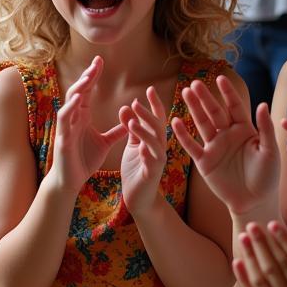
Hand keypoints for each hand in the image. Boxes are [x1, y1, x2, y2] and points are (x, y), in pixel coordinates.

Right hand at [48, 57, 126, 193]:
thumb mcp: (105, 143)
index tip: (100, 61)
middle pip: (79, 91)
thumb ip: (116, 132)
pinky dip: (70, 108)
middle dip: (87, 76)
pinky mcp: (62, 138)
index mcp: (82, 117)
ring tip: (88, 76)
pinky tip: (78, 100)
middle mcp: (73, 118)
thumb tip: (131, 123)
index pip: (87, 91)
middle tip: (97, 62)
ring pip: (70, 102)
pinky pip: (65, 120)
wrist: (70, 181)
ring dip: (78, 89)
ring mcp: (66, 127)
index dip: (92, 76)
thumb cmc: (84, 161)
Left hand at [119, 86, 167, 218]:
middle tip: (136, 102)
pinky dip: (147, 155)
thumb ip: (132, 128)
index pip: (156, 119)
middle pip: (157, 128)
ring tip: (133, 123)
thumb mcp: (132, 145)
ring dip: (145, 133)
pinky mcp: (151, 175)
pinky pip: (151, 164)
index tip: (149, 89)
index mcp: (154, 140)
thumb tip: (126, 107)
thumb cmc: (136, 170)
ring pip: (155, 144)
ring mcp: (157, 162)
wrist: (138, 198)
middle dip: (148, 115)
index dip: (154, 104)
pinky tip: (141, 149)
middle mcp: (159, 149)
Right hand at [171, 74, 277, 217]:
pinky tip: (175, 121)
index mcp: (245, 130)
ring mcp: (214, 147)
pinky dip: (183, 135)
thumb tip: (262, 104)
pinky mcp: (204, 162)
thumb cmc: (267, 177)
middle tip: (195, 83)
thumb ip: (265, 128)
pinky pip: (192, 146)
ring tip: (185, 93)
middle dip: (205, 98)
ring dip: (193, 109)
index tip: (220, 78)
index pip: (234, 107)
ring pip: (202, 124)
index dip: (227, 93)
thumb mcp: (269, 151)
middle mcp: (228, 135)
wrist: (254, 202)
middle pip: (214, 112)